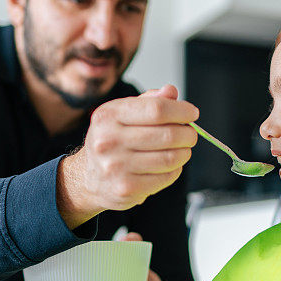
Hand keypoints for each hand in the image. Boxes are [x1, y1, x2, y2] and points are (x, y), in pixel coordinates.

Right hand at [56, 84, 197, 227]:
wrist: (88, 177)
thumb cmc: (111, 141)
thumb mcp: (122, 113)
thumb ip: (149, 101)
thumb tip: (171, 91)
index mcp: (109, 116)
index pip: (156, 109)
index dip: (181, 111)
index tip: (192, 113)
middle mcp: (109, 141)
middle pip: (167, 134)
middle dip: (188, 134)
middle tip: (191, 134)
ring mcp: (116, 167)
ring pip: (170, 158)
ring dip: (184, 153)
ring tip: (183, 149)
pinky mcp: (126, 188)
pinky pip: (165, 177)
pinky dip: (175, 170)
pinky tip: (171, 165)